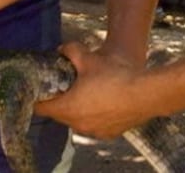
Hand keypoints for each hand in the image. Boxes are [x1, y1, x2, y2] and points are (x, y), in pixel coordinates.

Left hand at [35, 41, 151, 138]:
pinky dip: (93, 115)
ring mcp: (94, 131)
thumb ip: (70, 51)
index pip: (41, 108)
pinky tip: (102, 101)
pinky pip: (93, 125)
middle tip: (65, 85)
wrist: (146, 94)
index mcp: (67, 108)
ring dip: (77, 109)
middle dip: (59, 101)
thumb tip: (61, 49)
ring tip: (86, 92)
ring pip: (76, 120)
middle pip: (59, 114)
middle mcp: (77, 124)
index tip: (42, 88)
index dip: (38, 97)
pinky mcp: (108, 134)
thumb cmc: (115, 76)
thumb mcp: (88, 58)